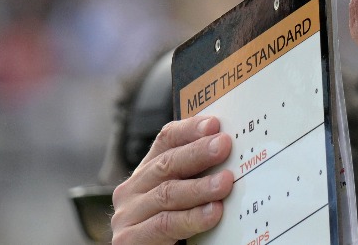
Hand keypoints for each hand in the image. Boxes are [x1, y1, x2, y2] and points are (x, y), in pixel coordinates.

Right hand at [111, 116, 233, 243]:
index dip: (189, 130)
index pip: (165, 141)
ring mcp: (127, 215)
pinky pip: (165, 224)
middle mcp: (131, 190)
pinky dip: (192, 217)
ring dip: (200, 187)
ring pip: (167, 193)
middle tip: (223, 145)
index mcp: (146, 174)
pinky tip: (213, 212)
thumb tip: (230, 156)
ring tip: (225, 182)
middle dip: (197, 152)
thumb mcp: (183, 199)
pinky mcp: (129, 240)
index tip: (213, 124)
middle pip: (166, 164)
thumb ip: (195, 178)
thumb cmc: (173, 232)